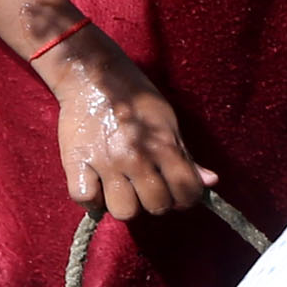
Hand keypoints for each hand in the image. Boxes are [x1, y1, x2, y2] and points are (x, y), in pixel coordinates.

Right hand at [41, 30, 218, 218]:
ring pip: (123, 210)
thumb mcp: (169, 122)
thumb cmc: (136, 99)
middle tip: (148, 188)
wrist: (94, 76)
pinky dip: (92, 199)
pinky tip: (97, 186)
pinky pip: (85, 199)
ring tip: (123, 189)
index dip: (185, 198)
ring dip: (125, 204)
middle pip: (156, 206)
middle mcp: (136, 158)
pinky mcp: (76, 162)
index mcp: (163, 146)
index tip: (177, 193)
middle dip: (157, 202)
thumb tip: (210, 182)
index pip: (186, 192)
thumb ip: (187, 156)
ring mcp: (105, 162)